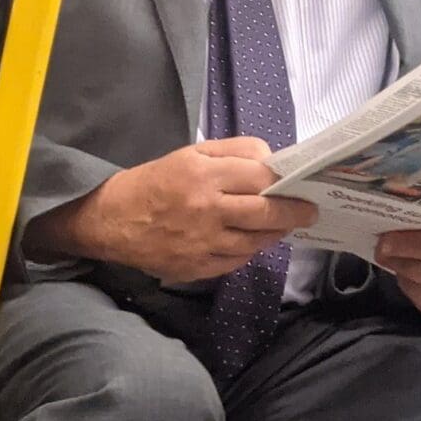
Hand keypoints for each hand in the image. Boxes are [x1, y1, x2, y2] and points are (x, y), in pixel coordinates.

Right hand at [28, 138, 315, 282]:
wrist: (111, 221)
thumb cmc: (155, 182)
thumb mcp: (191, 153)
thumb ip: (233, 152)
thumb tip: (272, 161)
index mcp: (203, 176)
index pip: (260, 179)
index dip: (286, 182)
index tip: (301, 185)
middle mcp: (206, 210)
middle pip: (266, 214)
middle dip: (294, 213)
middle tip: (309, 211)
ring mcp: (203, 243)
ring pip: (257, 241)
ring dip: (275, 233)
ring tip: (282, 225)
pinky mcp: (198, 268)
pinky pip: (238, 260)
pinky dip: (249, 250)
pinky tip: (251, 240)